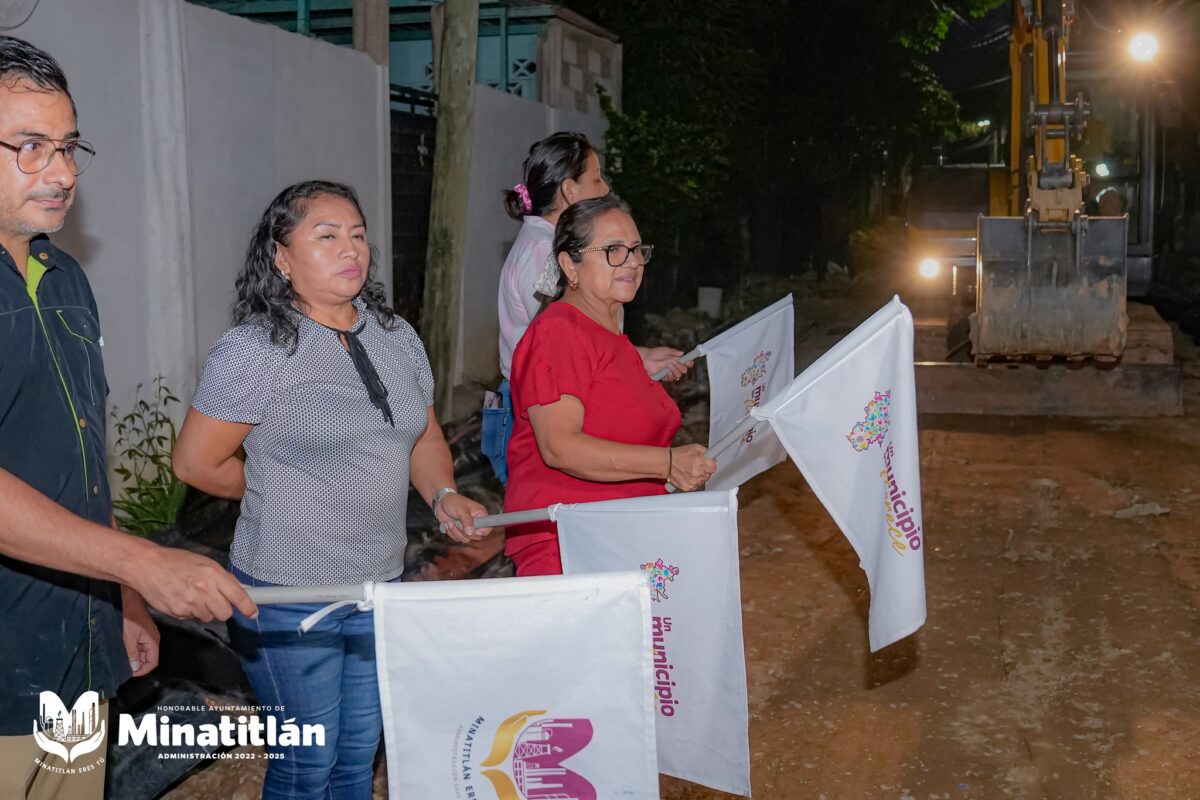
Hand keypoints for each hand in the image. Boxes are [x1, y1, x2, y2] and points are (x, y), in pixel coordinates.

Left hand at [120, 584, 159, 676]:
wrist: (129, 599)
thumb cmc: (129, 615)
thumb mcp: (129, 637)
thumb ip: (132, 653)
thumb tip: (134, 667)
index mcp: (153, 641)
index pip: (152, 662)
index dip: (142, 670)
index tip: (130, 674)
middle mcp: (153, 639)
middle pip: (149, 659)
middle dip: (138, 665)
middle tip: (125, 669)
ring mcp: (148, 636)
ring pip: (144, 653)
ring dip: (135, 659)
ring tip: (123, 661)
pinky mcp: (142, 633)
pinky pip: (140, 647)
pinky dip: (133, 652)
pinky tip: (125, 652)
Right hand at [122, 542, 257, 622]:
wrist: (146, 566)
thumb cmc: (177, 561)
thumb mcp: (205, 563)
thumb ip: (225, 578)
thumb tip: (243, 590)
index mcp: (213, 574)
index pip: (237, 595)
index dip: (248, 607)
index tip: (253, 613)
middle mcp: (203, 589)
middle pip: (224, 613)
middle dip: (223, 610)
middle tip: (215, 601)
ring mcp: (190, 602)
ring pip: (209, 617)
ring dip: (205, 610)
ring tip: (193, 596)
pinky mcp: (177, 612)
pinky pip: (192, 618)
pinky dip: (190, 612)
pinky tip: (182, 599)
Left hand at [436, 492, 492, 544]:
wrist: (441, 502)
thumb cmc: (453, 502)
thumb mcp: (461, 510)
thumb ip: (467, 521)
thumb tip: (470, 533)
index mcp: (480, 515)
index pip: (488, 528)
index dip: (482, 532)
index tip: (473, 531)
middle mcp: (475, 523)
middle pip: (476, 537)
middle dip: (464, 532)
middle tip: (457, 523)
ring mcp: (467, 528)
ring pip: (465, 539)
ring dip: (455, 532)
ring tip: (449, 522)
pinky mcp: (459, 532)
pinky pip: (457, 539)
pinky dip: (451, 532)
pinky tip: (448, 524)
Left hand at [640, 347, 691, 381]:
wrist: (645, 358)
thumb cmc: (655, 353)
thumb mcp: (665, 350)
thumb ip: (673, 352)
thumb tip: (682, 353)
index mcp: (677, 360)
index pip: (686, 363)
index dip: (689, 363)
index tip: (689, 362)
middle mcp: (675, 367)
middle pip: (684, 370)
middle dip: (682, 367)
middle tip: (675, 362)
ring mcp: (670, 372)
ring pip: (678, 375)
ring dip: (675, 370)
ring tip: (669, 364)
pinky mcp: (664, 377)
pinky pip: (671, 379)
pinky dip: (670, 376)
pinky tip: (667, 372)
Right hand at [667, 445, 716, 491]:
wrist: (665, 463)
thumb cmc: (679, 455)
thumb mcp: (694, 447)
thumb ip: (706, 452)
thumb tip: (713, 456)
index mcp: (700, 462)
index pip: (714, 467)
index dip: (711, 464)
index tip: (708, 463)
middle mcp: (697, 473)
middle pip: (708, 475)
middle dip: (704, 470)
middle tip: (696, 465)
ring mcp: (692, 482)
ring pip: (702, 481)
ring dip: (699, 476)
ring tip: (690, 470)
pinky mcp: (688, 487)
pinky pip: (695, 485)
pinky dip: (693, 481)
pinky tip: (687, 475)